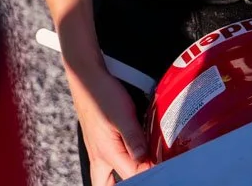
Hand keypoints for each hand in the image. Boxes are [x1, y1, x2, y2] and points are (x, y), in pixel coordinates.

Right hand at [69, 66, 151, 182]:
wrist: (85, 76)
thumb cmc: (101, 93)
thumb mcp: (122, 115)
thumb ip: (134, 139)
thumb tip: (146, 161)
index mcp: (106, 154)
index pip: (133, 176)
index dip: (151, 172)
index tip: (167, 168)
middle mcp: (99, 156)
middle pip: (107, 185)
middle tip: (144, 178)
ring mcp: (97, 149)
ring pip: (104, 176)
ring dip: (118, 180)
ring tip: (137, 174)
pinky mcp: (98, 140)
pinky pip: (107, 161)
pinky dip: (119, 164)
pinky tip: (130, 156)